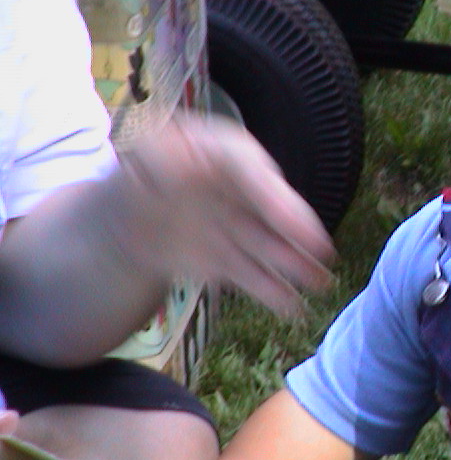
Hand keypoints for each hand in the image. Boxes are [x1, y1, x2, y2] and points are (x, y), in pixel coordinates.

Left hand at [110, 111, 335, 313]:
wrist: (120, 220)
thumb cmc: (135, 176)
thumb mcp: (138, 153)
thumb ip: (158, 157)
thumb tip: (181, 165)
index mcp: (219, 155)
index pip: (249, 170)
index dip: (274, 195)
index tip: (292, 219)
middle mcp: (238, 192)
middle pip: (270, 211)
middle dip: (296, 231)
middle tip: (321, 250)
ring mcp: (236, 229)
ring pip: (267, 247)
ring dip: (294, 265)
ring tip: (320, 282)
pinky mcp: (228, 261)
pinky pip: (251, 277)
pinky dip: (271, 293)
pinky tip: (292, 307)